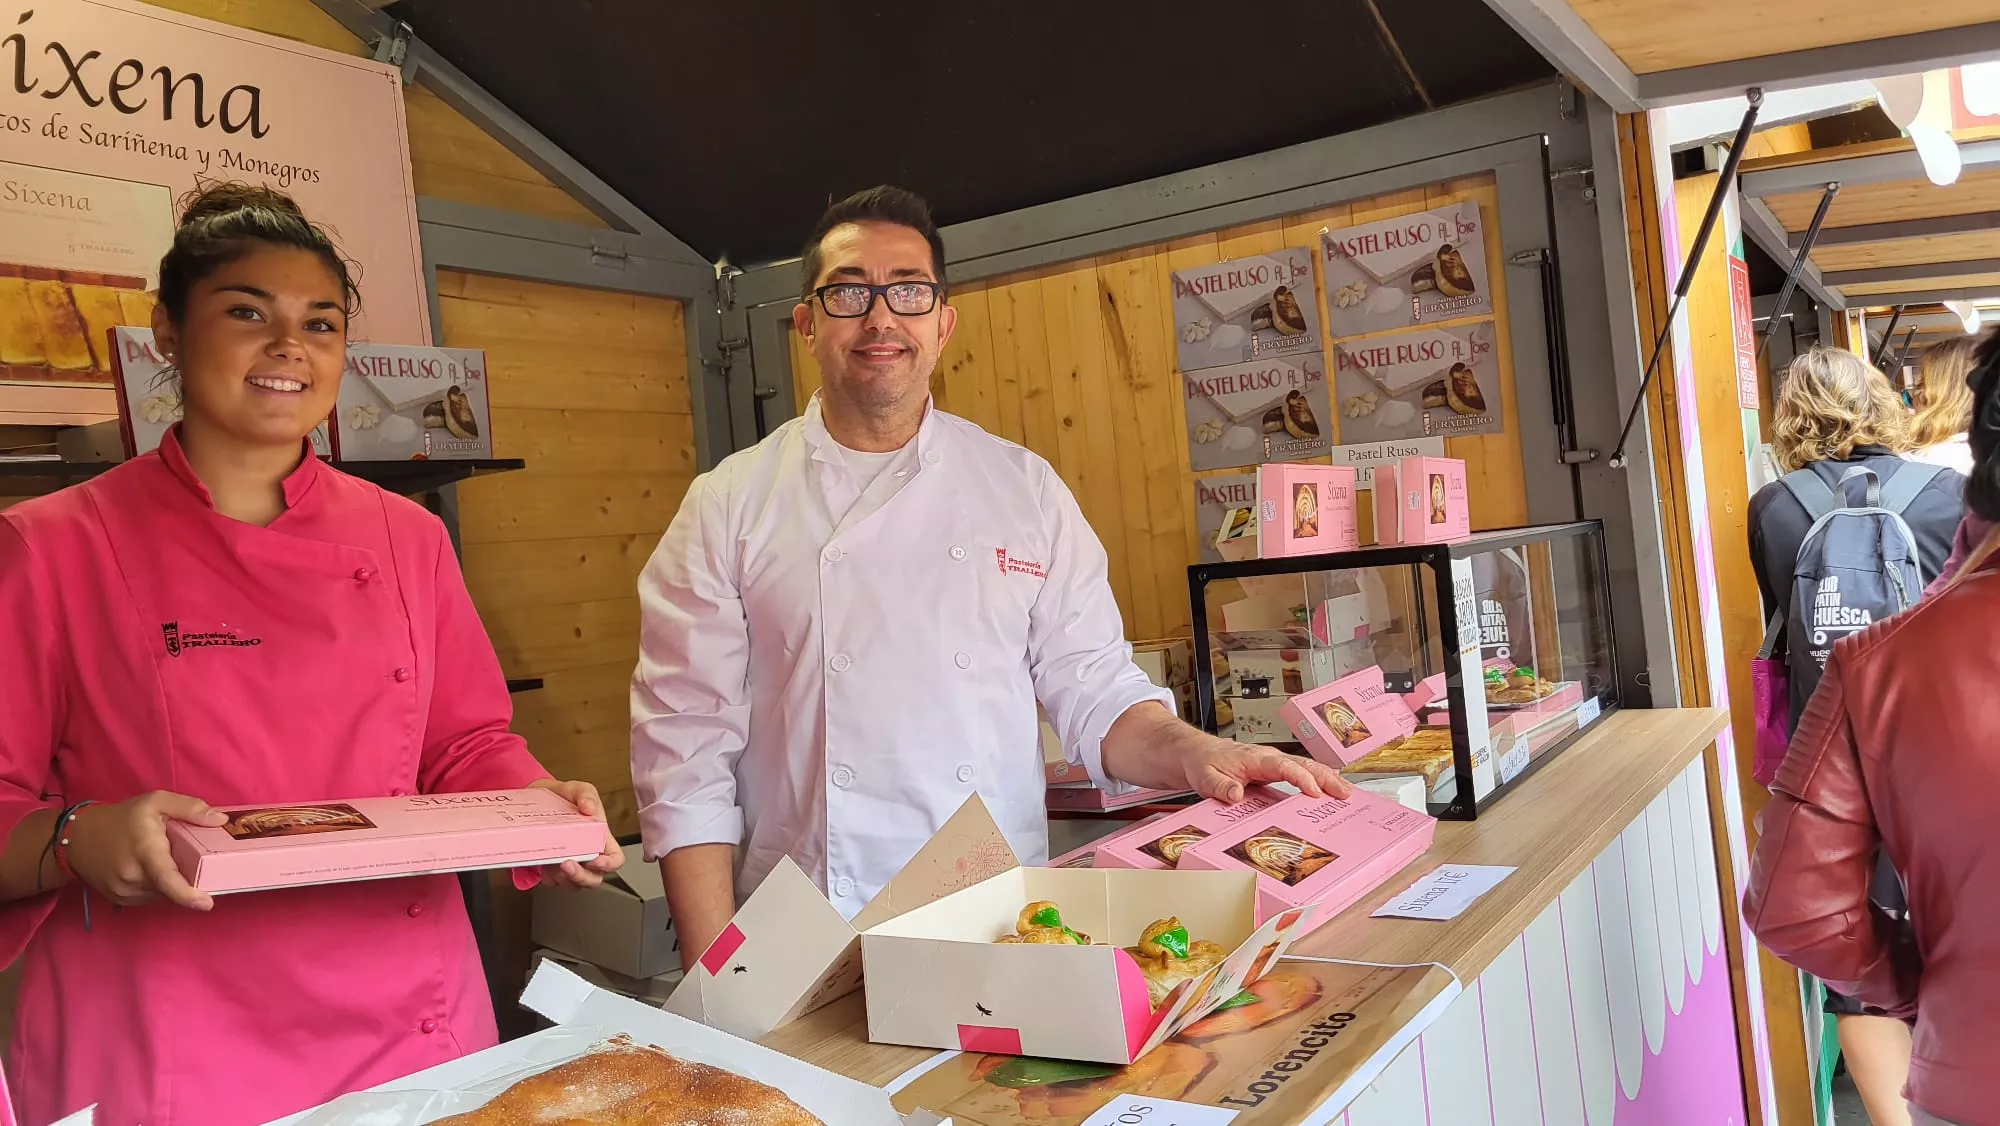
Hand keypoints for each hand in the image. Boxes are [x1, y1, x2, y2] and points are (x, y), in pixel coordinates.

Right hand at [63, 791, 227, 910]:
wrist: (77, 838)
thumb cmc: (122, 818)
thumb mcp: (155, 802)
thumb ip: (189, 808)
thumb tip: (220, 820)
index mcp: (144, 851)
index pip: (166, 878)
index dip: (186, 894)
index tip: (206, 904)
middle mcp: (133, 876)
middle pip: (173, 885)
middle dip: (188, 876)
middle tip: (186, 857)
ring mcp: (125, 892)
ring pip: (164, 893)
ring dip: (172, 880)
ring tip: (163, 858)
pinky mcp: (121, 900)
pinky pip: (151, 896)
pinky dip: (159, 886)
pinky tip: (152, 869)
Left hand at [529, 778, 622, 888]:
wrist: (538, 797)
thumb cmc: (564, 796)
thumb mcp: (578, 789)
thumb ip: (586, 795)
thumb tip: (589, 808)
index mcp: (600, 838)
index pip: (615, 859)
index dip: (609, 865)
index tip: (595, 860)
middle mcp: (588, 854)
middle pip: (594, 879)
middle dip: (581, 877)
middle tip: (567, 864)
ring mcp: (571, 863)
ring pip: (574, 884)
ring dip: (563, 879)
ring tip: (551, 863)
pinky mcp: (553, 867)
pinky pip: (554, 882)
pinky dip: (548, 878)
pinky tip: (542, 865)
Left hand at [1181, 737, 1351, 803]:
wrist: (1198, 753)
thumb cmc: (1203, 763)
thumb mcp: (1205, 777)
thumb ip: (1220, 786)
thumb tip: (1236, 795)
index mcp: (1254, 758)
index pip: (1282, 766)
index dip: (1300, 778)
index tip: (1314, 793)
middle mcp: (1268, 758)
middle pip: (1302, 764)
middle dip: (1325, 777)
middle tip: (1344, 792)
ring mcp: (1273, 763)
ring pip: (1305, 767)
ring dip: (1327, 778)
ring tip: (1346, 793)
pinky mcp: (1275, 771)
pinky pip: (1300, 773)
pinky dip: (1318, 780)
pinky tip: (1331, 790)